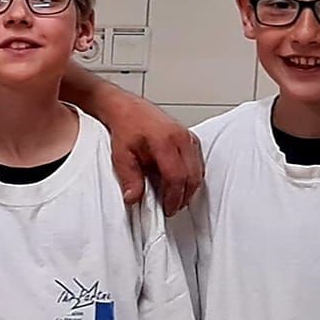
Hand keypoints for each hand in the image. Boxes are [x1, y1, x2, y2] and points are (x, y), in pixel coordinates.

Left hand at [98, 89, 204, 215]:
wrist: (128, 110)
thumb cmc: (125, 129)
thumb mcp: (121, 157)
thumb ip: (129, 179)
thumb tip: (133, 199)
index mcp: (164, 141)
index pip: (176, 176)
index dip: (174, 197)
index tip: (168, 209)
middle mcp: (180, 137)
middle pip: (192, 176)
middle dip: (184, 196)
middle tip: (172, 208)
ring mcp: (188, 136)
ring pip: (198, 170)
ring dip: (189, 188)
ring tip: (175, 199)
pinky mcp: (190, 137)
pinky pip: (198, 162)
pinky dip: (192, 176)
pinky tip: (180, 184)